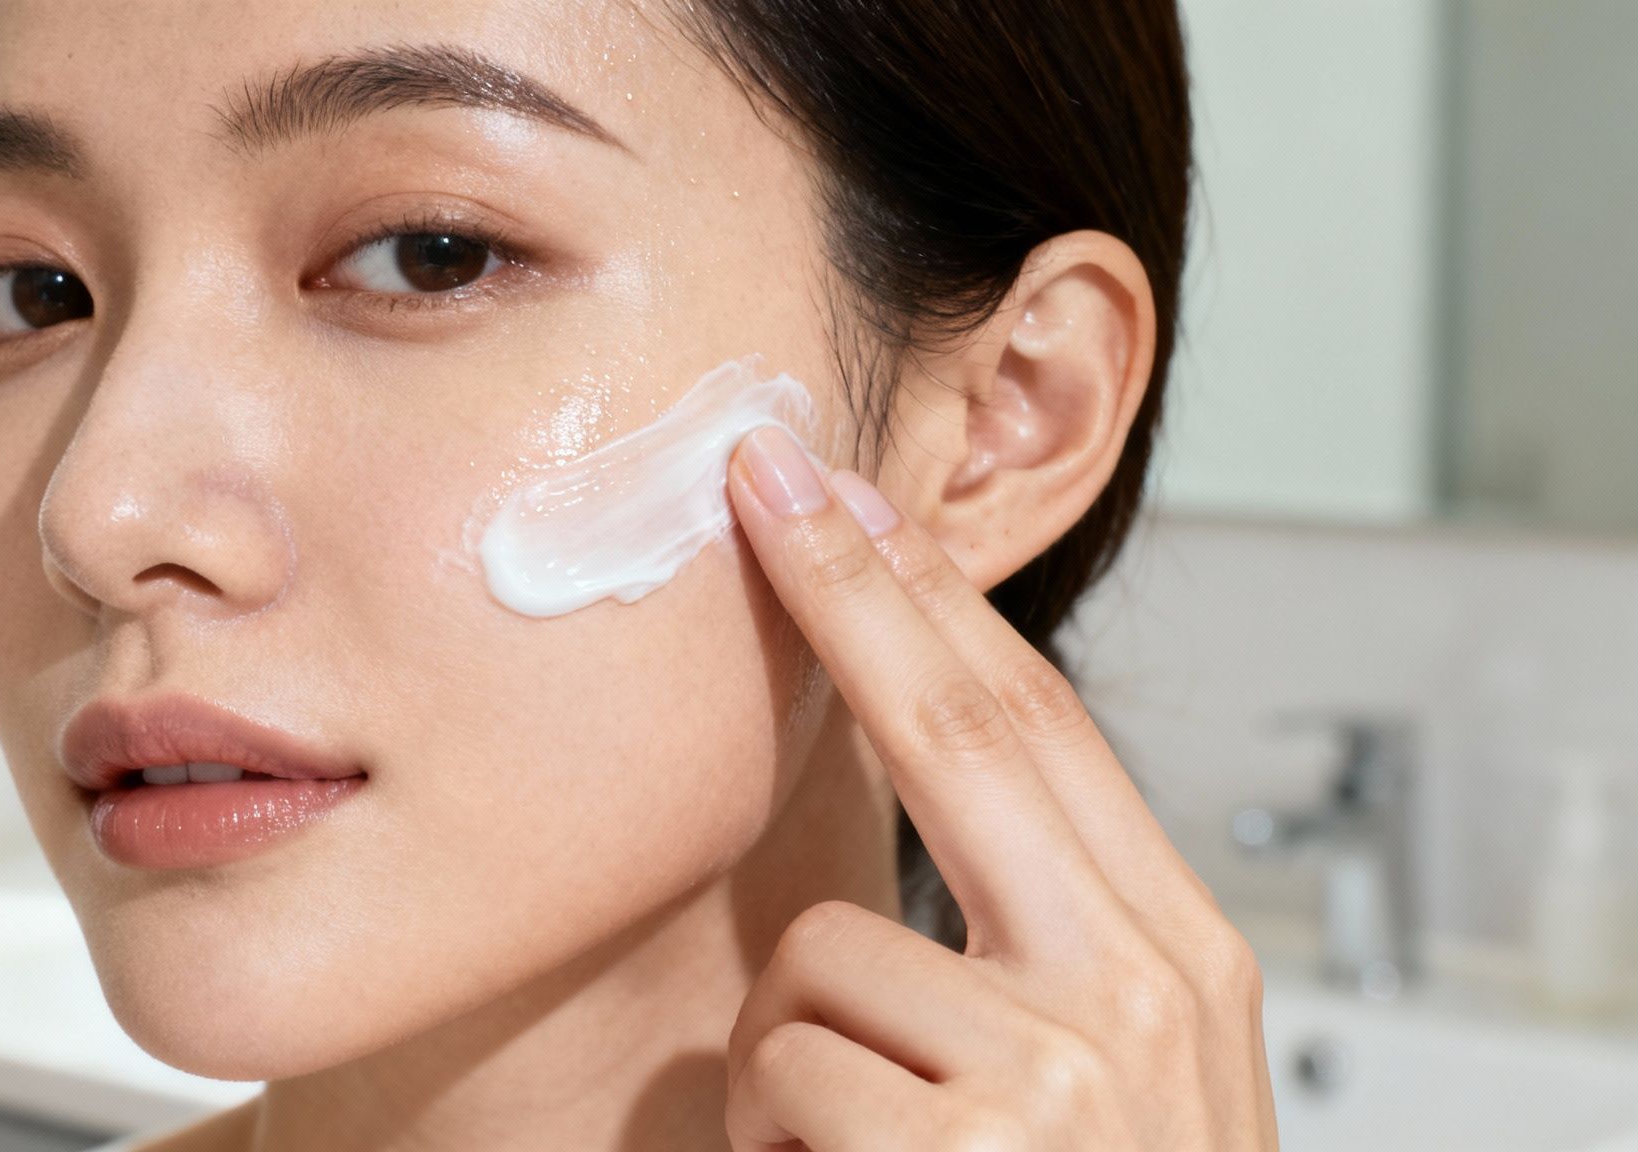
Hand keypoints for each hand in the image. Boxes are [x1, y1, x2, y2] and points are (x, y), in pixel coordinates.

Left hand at [718, 427, 1276, 1150]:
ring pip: (824, 956)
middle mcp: (1134, 994)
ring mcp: (1053, 1075)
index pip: (1042, 734)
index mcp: (1177, 956)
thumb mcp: (1115, 1068)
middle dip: (854, 591)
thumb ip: (1036, 942)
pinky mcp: (960, 1150)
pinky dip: (777, 1129)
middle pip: (966, 732)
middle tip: (768, 483)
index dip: (932, 608)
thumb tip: (917, 809)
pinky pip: (789, 1071)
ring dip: (792, 1045)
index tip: (847, 508)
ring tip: (853, 1146)